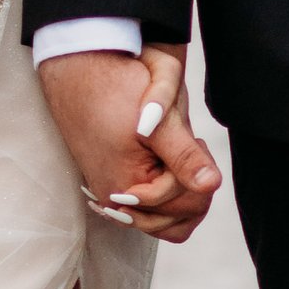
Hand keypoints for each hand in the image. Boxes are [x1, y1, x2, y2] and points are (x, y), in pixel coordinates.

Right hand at [38, 43, 223, 243]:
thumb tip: (212, 185)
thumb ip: (185, 157)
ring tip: (177, 154)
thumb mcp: (158, 121)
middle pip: (179, 216)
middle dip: (192, 183)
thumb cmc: (114, 88)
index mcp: (129, 188)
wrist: (75, 72)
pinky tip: (166, 162)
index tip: (192, 139)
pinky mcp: (111, 183)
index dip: (198, 171)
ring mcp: (112, 194)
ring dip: (180, 190)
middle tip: (188, 145)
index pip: (189, 204)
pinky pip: (148, 206)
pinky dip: (165, 190)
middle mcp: (116, 201)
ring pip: (165, 216)